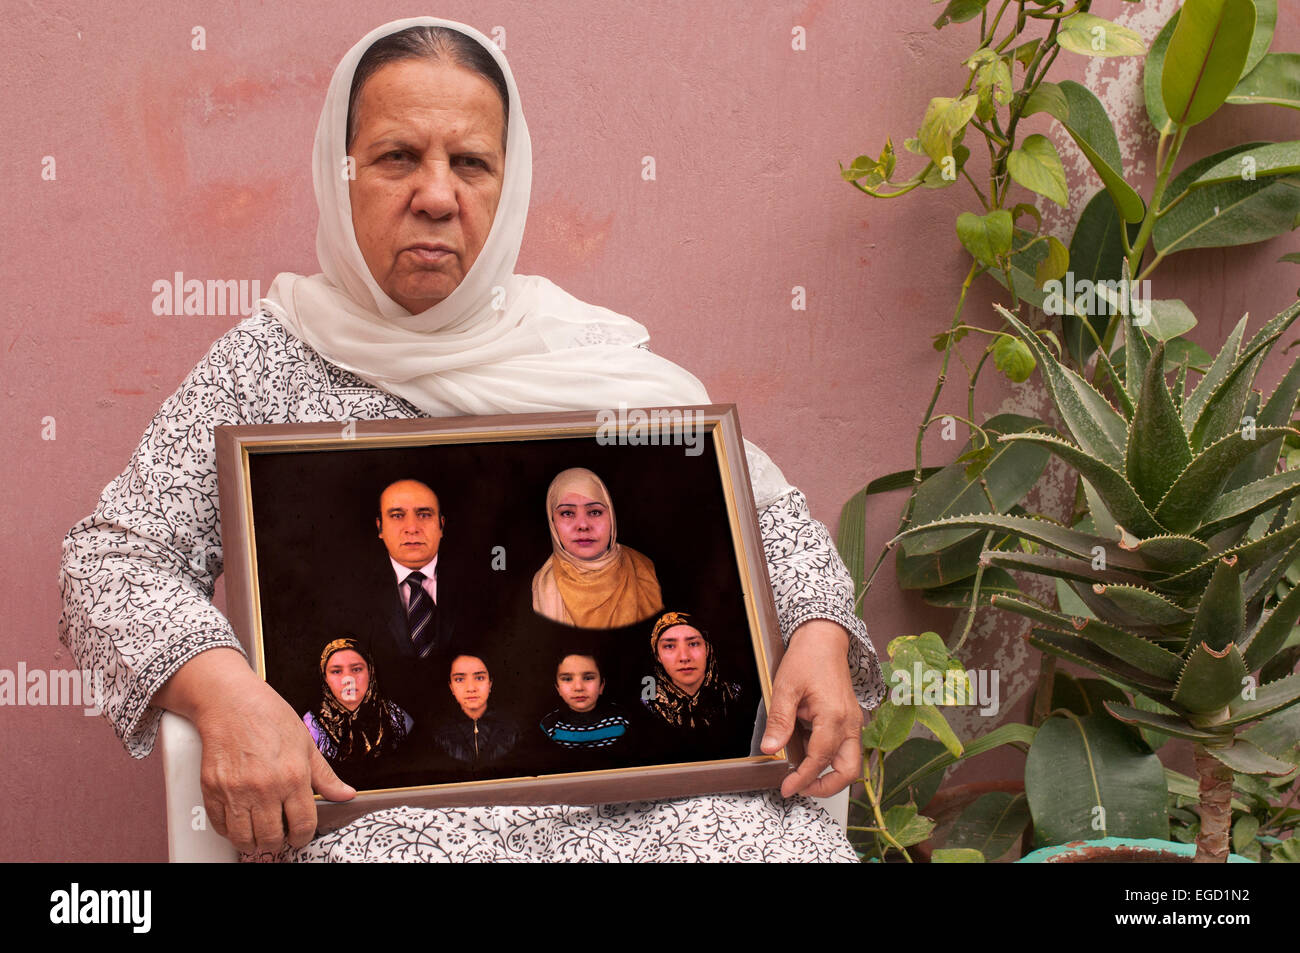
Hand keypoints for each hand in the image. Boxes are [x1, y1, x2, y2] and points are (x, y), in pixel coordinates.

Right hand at [154, 648, 354, 851]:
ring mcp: (236, 791)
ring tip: (259, 832)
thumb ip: (325, 776)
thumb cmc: (269, 717)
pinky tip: (239, 821)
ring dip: (253, 842)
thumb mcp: (306, 743)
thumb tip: (346, 794)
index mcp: (293, 776)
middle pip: (272, 838)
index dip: (303, 837)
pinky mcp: (212, 790)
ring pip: (244, 839)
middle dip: (278, 842)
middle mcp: (265, 787)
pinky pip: (220, 826)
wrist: (231, 702)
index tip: (299, 837)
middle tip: (279, 835)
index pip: (303, 825)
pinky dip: (230, 831)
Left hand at [760, 619, 861, 798]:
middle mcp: (850, 723)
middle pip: (849, 771)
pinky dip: (830, 759)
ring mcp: (853, 722)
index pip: (819, 759)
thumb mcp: (785, 688)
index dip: (802, 778)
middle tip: (800, 788)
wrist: (824, 639)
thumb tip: (770, 748)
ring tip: (804, 776)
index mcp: (834, 716)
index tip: (787, 788)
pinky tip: (808, 753)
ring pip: (851, 762)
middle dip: (826, 786)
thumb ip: (779, 720)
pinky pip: (846, 748)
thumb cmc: (808, 658)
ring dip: (831, 775)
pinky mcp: (850, 720)